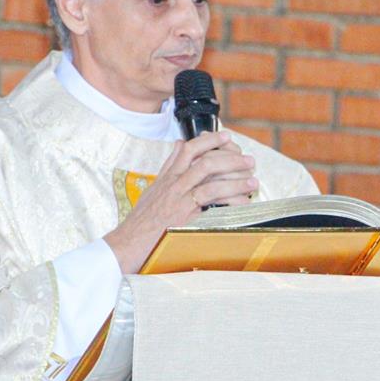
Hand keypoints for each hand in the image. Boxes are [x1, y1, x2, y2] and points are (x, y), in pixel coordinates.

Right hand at [104, 131, 257, 273]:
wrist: (127, 244)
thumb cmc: (141, 222)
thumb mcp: (153, 189)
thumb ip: (168, 167)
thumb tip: (178, 145)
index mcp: (166, 177)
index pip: (188, 149)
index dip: (209, 140)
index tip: (227, 137)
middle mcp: (173, 184)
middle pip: (204, 160)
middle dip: (231, 158)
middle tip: (249, 160)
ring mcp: (178, 198)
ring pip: (210, 177)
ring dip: (235, 178)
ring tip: (252, 180)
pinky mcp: (184, 214)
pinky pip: (210, 200)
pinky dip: (230, 198)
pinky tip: (242, 202)